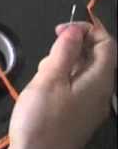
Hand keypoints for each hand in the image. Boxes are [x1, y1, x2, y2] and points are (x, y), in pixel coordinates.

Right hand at [8, 22, 116, 148]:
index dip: (86, 29)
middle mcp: (101, 92)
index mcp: (99, 81)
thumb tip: (75, 30)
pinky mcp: (78, 113)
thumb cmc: (41, 118)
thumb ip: (64, 52)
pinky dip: (61, 79)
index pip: (107, 44)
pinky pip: (76, 86)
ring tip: (42, 77)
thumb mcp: (49, 79)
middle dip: (71, 48)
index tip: (60, 30)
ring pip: (83, 71)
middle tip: (47, 59)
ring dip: (63, 64)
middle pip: (96, 57)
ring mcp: (91, 105)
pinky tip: (43, 89)